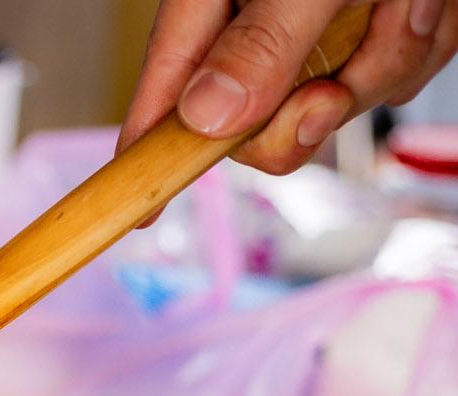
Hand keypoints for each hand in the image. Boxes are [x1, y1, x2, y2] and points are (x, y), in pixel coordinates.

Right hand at [121, 0, 457, 173]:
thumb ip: (263, 41)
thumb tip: (206, 119)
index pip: (168, 89)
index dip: (150, 153)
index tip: (140, 213)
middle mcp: (262, 17)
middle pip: (258, 120)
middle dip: (311, 112)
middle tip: (332, 89)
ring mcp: (321, 28)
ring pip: (342, 98)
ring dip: (387, 59)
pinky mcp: (374, 27)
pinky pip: (395, 70)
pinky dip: (420, 37)